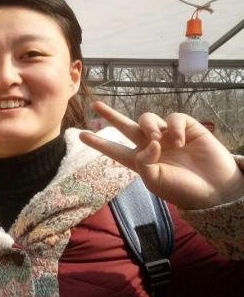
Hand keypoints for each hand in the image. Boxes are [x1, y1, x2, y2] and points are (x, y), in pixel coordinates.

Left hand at [80, 101, 243, 209]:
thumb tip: (147, 141)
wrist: (215, 189)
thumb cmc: (183, 190)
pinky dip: (174, 127)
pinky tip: (180, 141)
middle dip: (111, 116)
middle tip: (96, 106)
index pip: (115, 149)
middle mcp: (151, 146)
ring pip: (148, 119)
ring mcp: (168, 135)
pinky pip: (173, 118)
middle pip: (126, 126)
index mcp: (140, 161)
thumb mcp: (156, 181)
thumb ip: (144, 162)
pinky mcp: (186, 128)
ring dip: (149, 126)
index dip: (99, 142)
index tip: (81, 135)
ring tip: (158, 140)